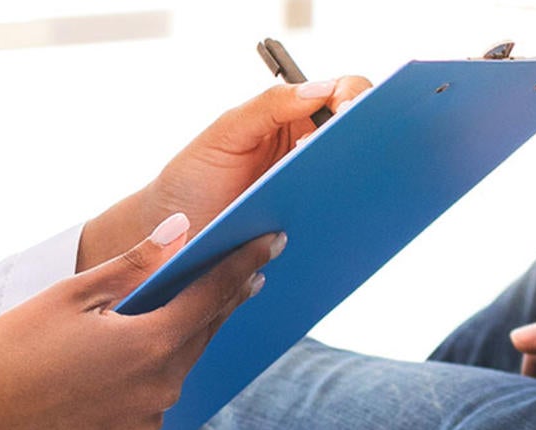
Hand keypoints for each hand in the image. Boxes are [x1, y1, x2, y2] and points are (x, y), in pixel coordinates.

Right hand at [0, 214, 283, 429]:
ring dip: (195, 328)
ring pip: (184, 360)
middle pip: (204, 330)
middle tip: (252, 264)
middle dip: (227, 294)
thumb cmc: (14, 346)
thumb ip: (136, 263)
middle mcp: (160, 388)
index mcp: (150, 347)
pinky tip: (160, 340)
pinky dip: (165, 360)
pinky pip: (160, 387)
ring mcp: (146, 416)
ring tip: (210, 296)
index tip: (270, 241)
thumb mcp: (74, 293)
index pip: (212, 295)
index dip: (243, 264)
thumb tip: (184, 229)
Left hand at [79, 77, 372, 269]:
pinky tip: (339, 225)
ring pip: (356, 183)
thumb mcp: (224, 134)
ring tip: (344, 193)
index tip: (349, 112)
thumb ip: (268, 106)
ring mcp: (313, 190)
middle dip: (367, 140)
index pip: (341, 94)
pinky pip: (340, 221)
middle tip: (354, 155)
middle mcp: (309, 151)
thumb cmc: (191, 178)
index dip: (355, 97)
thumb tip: (322, 88)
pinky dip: (347, 222)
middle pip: (358, 137)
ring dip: (359, 186)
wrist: (168, 236)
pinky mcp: (311, 228)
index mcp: (293, 118)